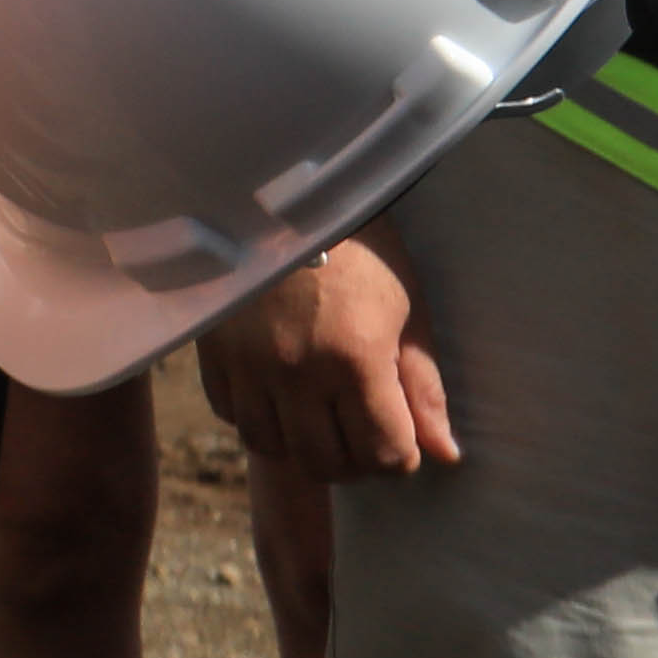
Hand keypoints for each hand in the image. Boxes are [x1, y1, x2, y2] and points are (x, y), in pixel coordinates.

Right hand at [196, 237, 455, 477]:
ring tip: (319, 418)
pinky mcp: (212, 351)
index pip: (384, 453)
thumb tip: (445, 453)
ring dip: (302, 444)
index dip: (401, 456)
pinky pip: (231, 414)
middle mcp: (298, 371)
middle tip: (363, 432)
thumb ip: (422, 385)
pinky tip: (277, 394)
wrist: (282, 194)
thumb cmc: (360, 247)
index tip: (402, 437)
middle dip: (355, 460)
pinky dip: (258, 416)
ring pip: (273, 447)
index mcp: (356, 358)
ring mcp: (248, 364)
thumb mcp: (406, 308)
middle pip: (326, 463)